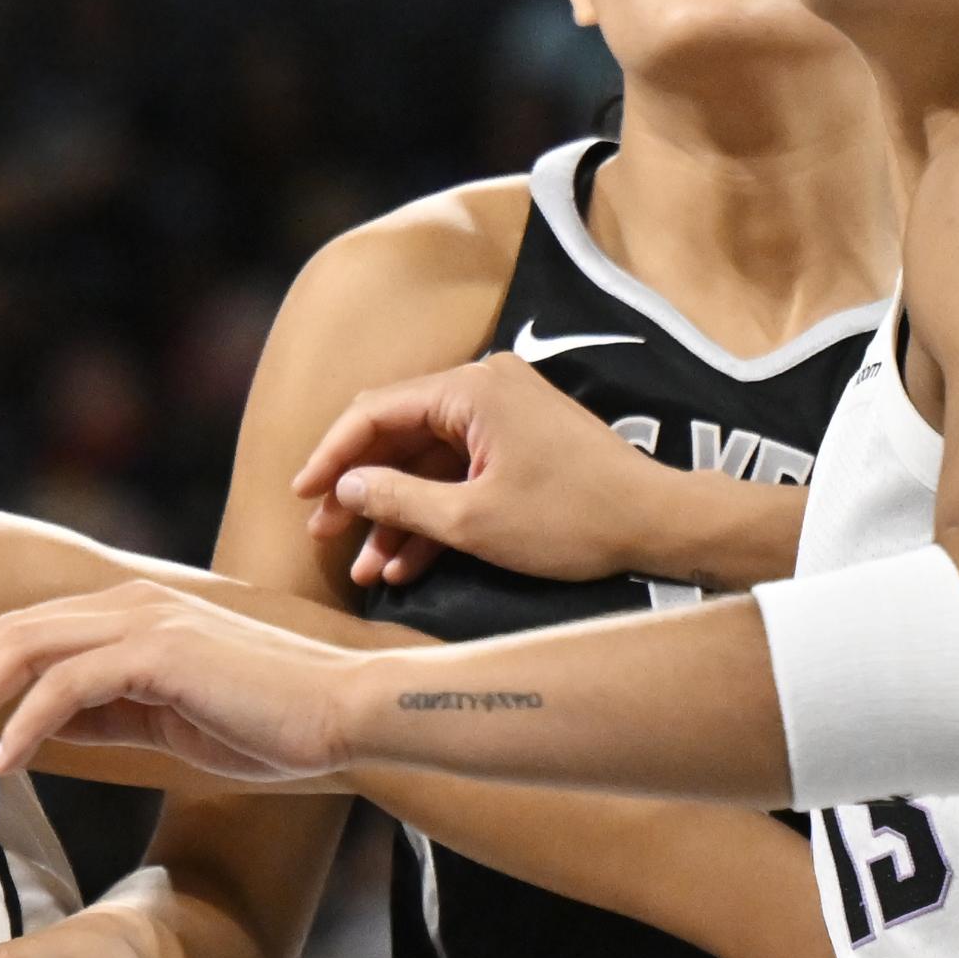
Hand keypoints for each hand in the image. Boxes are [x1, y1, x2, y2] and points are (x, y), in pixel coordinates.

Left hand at [0, 579, 362, 785]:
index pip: (32, 634)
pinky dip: (26, 722)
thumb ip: (112, 714)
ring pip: (27, 648)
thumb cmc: (274, 725)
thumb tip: (42, 729)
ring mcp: (147, 621)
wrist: (349, 715)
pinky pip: (68, 685)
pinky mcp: (162, 652)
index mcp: (136, 614)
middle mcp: (133, 603)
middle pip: (13, 632)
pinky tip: (4, 761)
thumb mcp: (172, 723)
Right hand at [296, 356, 699, 590]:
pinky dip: (434, 514)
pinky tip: (404, 564)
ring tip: (364, 567)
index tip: (302, 496)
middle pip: (397, 436)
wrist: (657, 523)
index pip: (375, 412)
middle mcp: (482, 390)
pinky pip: (460, 475)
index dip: (331, 456)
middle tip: (325, 535)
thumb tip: (346, 486)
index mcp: (469, 390)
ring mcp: (502, 417)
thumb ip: (400, 500)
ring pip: (426, 464)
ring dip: (396, 515)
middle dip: (360, 491)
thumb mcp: (473, 520)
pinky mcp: (518, 446)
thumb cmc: (571, 519)